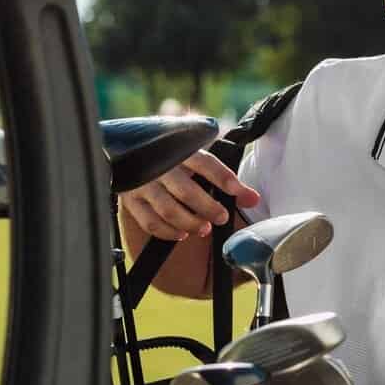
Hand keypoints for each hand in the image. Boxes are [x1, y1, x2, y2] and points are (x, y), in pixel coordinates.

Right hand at [119, 151, 260, 241]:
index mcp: (179, 151)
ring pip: (168, 209)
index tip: (240, 192)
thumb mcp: (196, 161)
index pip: (205, 163)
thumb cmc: (171, 159)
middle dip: (208, 207)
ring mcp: (143, 184)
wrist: (130, 153)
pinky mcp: (131, 200)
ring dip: (189, 222)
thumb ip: (224, 179)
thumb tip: (253, 199)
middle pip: (187, 191)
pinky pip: (150, 222)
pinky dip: (168, 232)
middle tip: (222, 216)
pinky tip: (182, 234)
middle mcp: (160, 166)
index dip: (224, 178)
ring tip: (204, 228)